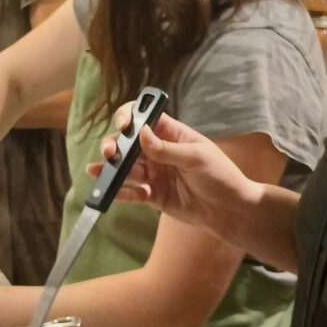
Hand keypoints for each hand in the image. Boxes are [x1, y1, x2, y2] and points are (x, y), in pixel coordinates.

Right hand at [89, 109, 257, 237]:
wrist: (229, 210)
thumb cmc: (219, 175)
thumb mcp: (196, 157)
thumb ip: (167, 148)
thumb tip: (141, 132)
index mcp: (170, 134)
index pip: (144, 118)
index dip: (129, 117)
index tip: (123, 125)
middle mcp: (158, 151)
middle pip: (128, 143)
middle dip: (114, 145)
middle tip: (110, 153)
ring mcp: (153, 173)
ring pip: (125, 168)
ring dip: (110, 169)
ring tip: (97, 172)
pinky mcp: (152, 195)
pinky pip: (131, 192)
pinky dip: (120, 192)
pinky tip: (110, 192)